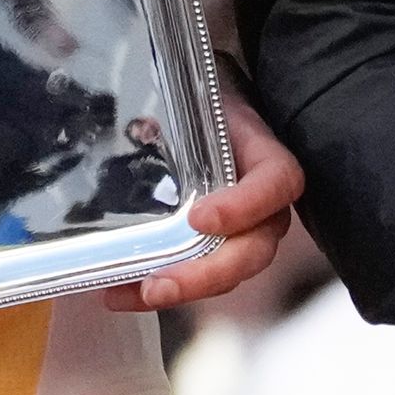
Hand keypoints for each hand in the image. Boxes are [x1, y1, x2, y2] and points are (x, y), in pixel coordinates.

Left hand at [101, 76, 302, 312]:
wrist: (201, 116)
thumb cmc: (203, 107)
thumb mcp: (202, 101)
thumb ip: (183, 110)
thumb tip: (139, 125)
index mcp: (267, 162)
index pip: (277, 185)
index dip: (245, 207)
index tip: (199, 219)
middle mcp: (262, 208)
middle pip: (253, 251)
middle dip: (206, 274)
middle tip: (158, 284)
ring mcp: (238, 233)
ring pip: (224, 274)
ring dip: (178, 290)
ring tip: (128, 294)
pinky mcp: (209, 249)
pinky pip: (192, 277)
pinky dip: (153, 290)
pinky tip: (116, 294)